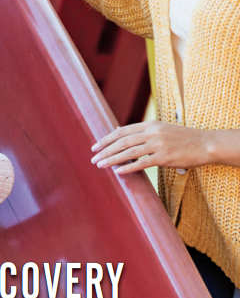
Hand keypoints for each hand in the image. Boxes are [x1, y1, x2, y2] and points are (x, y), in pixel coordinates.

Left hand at [91, 121, 213, 174]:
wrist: (205, 144)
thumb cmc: (183, 138)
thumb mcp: (161, 129)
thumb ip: (143, 132)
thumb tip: (121, 134)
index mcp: (150, 124)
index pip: (122, 131)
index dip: (107, 138)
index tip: (96, 146)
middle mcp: (152, 132)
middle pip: (122, 141)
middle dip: (105, 149)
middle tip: (93, 157)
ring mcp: (158, 144)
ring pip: (129, 152)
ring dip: (112, 159)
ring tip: (100, 165)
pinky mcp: (165, 157)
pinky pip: (142, 163)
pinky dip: (128, 168)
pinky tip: (118, 172)